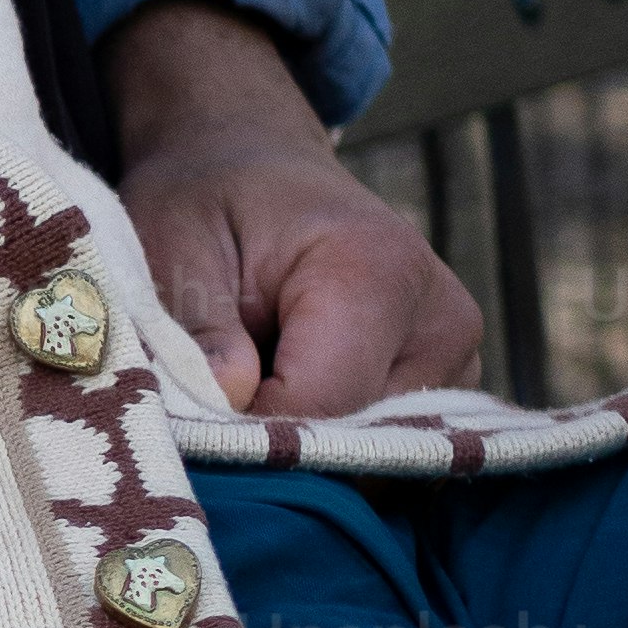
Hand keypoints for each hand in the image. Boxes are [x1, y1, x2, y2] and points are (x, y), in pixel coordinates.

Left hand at [101, 0, 481, 417]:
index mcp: (376, 271)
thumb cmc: (209, 201)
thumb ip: (198, 326)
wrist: (256, 167)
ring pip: (368, 459)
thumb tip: (231, 398)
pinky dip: (322, 444)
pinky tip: (280, 397)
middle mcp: (440, 319)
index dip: (240, 431)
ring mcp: (455, 357)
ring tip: (247, 385)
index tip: (183, 419)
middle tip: (201, 409)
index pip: (318, 405)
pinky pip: (381, 451)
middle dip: (269, 446)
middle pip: (350, 442)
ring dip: (296, 447)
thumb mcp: (172, 244)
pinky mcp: (447, 385)